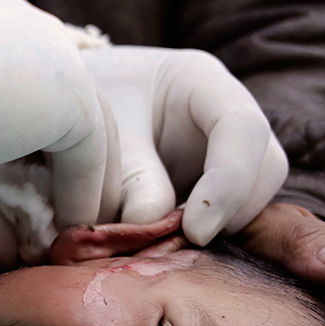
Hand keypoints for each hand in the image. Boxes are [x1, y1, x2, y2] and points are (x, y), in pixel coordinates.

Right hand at [0, 0, 118, 228]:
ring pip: (85, 132)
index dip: (33, 142)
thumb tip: (8, 255)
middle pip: (65, 110)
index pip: (29, 86)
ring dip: (82, 189)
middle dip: (66, 170)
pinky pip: (87, 152)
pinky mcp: (71, 91)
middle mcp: (29, 37)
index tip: (27, 191)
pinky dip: (81, 195)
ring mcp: (56, 59)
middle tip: (58, 224)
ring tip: (71, 239)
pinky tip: (68, 234)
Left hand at [80, 46, 287, 244]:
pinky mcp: (213, 183)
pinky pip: (227, 216)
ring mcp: (225, 150)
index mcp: (200, 80)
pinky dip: (201, 236)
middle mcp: (225, 114)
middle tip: (176, 246)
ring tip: (162, 245)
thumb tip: (153, 228)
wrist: (62, 105)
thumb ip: (130, 177)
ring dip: (217, 231)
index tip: (195, 231)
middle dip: (228, 213)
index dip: (228, 184)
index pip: (242, 128)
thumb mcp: (99, 133)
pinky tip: (163, 245)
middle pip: (262, 167)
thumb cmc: (79, 107)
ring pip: (252, 198)